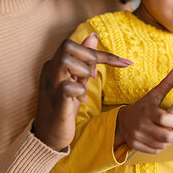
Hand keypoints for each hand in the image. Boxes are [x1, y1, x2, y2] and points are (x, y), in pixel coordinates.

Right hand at [33, 33, 131, 150]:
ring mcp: (50, 86)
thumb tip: (93, 36)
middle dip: (88, 58)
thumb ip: (84, 60)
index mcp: (54, 65)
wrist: (49, 136)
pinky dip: (78, 90)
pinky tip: (80, 99)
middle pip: (67, 46)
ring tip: (84, 88)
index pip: (76, 46)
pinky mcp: (55, 102)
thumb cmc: (64, 106)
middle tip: (92, 77)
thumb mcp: (77, 80)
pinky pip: (66, 87)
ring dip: (83, 72)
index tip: (124, 62)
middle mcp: (49, 72)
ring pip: (65, 61)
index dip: (102, 53)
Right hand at [115, 67, 172, 153]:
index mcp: (148, 111)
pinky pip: (155, 150)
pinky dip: (161, 146)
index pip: (165, 120)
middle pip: (166, 136)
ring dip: (169, 140)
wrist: (121, 120)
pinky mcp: (136, 145)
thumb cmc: (142, 107)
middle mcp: (141, 125)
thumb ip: (167, 84)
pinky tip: (159, 138)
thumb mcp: (153, 95)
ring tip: (167, 131)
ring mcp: (138, 136)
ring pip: (162, 144)